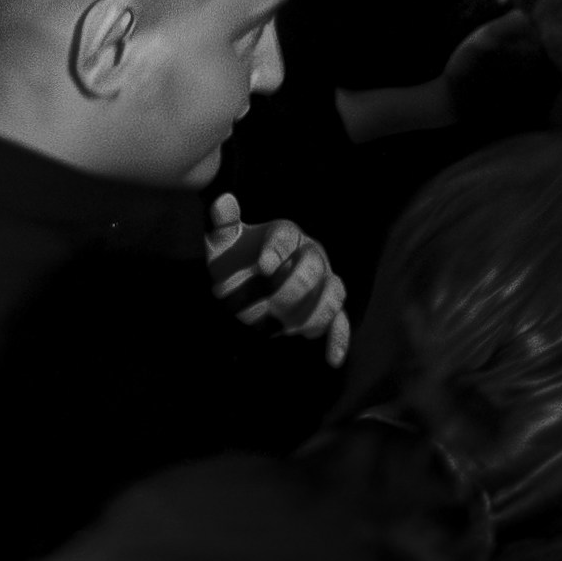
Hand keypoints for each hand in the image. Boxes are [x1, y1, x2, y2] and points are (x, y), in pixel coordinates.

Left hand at [205, 197, 348, 358]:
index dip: (277, 250)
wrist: (247, 282)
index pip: (286, 235)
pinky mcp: (327, 308)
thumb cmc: (235, 260)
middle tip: (270, 306)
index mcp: (286, 234)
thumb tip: (222, 200)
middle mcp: (311, 254)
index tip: (263, 266)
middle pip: (314, 265)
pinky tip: (331, 359)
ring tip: (288, 329)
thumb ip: (223, 224)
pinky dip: (338, 339)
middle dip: (293, 287)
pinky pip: (339, 321)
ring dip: (314, 312)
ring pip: (333, 292)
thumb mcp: (223, 243)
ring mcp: (323, 281)